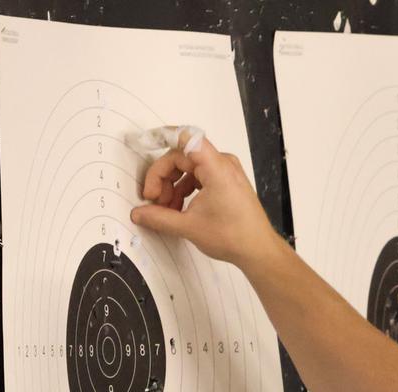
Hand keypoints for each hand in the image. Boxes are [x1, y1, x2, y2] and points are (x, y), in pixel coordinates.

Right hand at [129, 132, 283, 267]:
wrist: (259, 250)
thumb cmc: (234, 237)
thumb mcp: (189, 227)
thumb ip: (159, 217)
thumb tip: (138, 212)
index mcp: (216, 168)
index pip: (186, 138)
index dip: (162, 136)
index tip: (144, 143)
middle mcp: (223, 164)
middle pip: (182, 156)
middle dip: (163, 177)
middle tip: (153, 200)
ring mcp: (227, 172)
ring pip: (189, 167)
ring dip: (173, 185)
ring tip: (166, 210)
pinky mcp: (227, 181)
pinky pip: (200, 176)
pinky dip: (185, 189)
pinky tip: (179, 209)